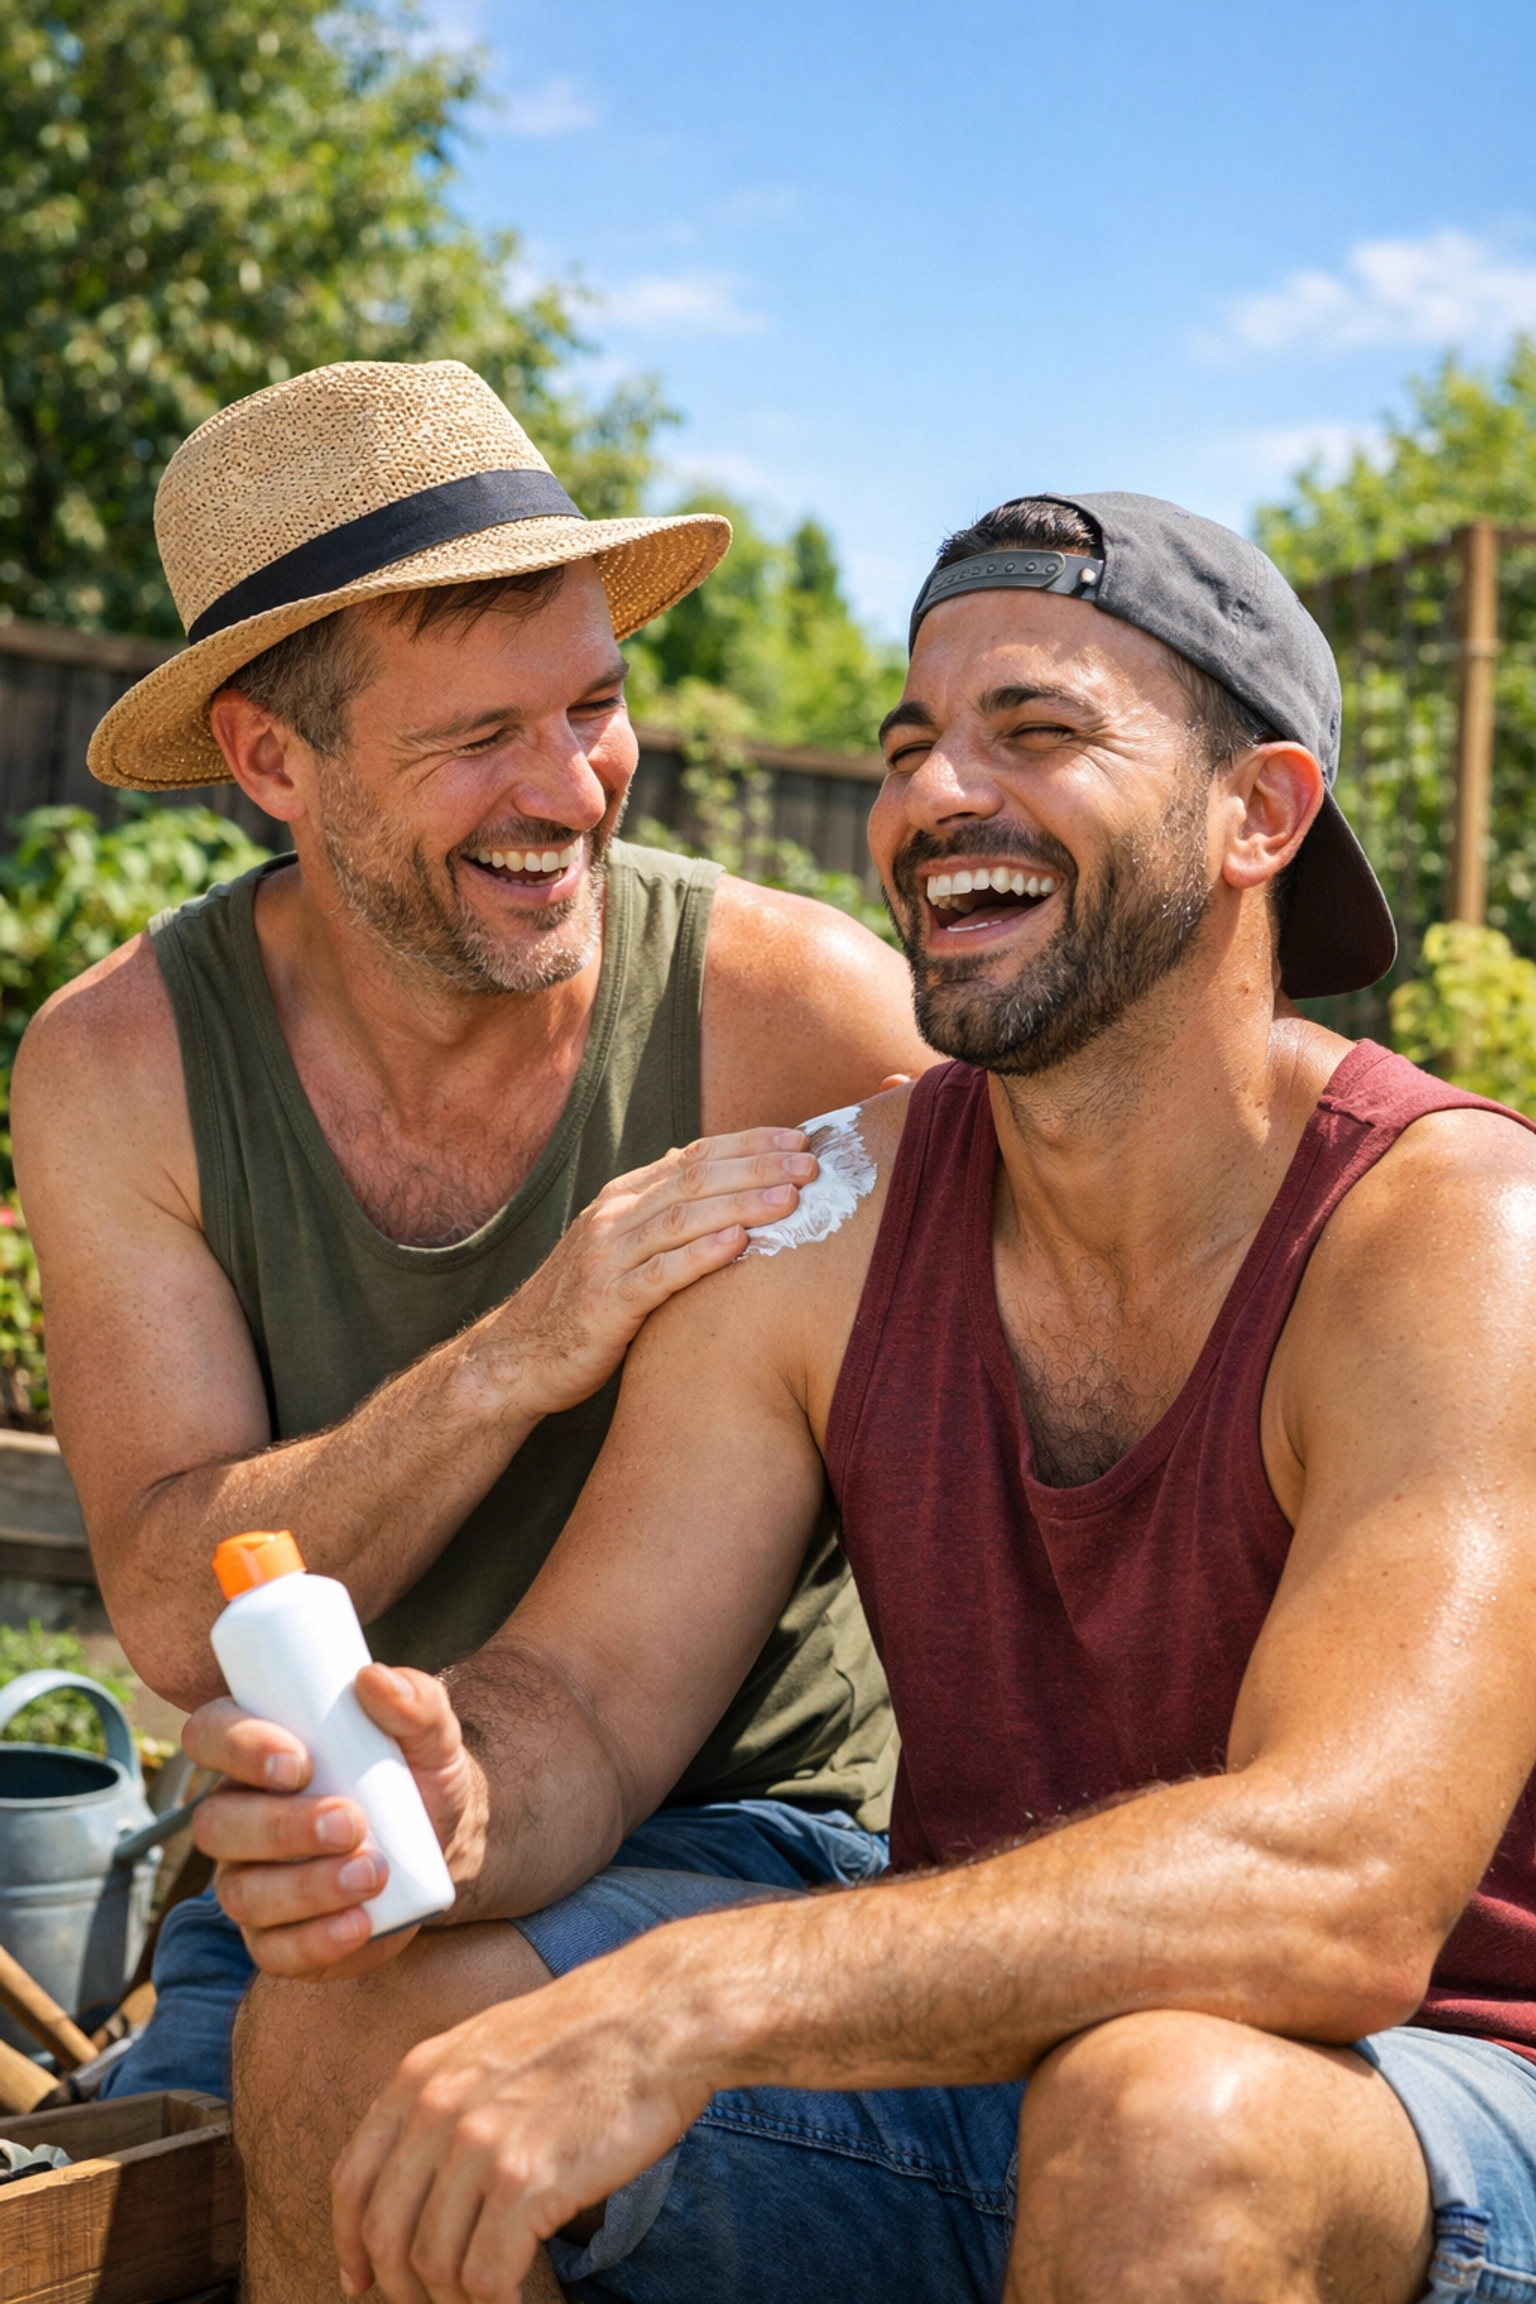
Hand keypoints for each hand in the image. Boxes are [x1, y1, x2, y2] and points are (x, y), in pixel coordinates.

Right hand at [188, 1666, 484, 1980]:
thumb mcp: (430, 1732)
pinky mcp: (277, 1937)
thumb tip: (375, 1679)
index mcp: (255, 1750)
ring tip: (373, 1872)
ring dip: (306, 1887)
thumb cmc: (415, 1771)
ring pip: (242, 1892)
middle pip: (216, 1824)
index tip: (300, 1762)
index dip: (238, 1747)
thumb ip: (416, 1700)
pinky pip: (273, 1951)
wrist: (443, 1841)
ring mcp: (250, 1880)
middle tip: (351, 1822)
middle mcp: (236, 1816)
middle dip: (281, 1827)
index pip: (209, 1735)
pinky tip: (361, 1924)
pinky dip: (317, 1942)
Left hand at [332, 1946, 711, 2303]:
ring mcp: (480, 2144)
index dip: (350, 2241)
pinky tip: (515, 2300)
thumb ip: (447, 2095)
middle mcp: (437, 2107)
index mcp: (421, 2072)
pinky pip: (486, 2277)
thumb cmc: (592, 2030)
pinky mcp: (527, 2182)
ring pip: (433, 2264)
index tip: (362, 2279)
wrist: (662, 2014)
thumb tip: (423, 2170)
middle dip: (403, 2285)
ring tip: (484, 2302)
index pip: (353, 2177)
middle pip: (386, 2232)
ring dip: (456, 2300)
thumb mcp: (492, 2042)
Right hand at [494, 1128, 816, 1416]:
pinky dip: (701, 1256)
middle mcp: (613, 1219)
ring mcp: (608, 1260)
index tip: (800, 1141)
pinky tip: (740, 1244)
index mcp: (622, 1199)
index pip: (694, 1156)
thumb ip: (656, 1207)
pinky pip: (660, 1275)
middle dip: (757, 1167)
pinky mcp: (607, 1305)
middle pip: (695, 1179)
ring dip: (740, 1204)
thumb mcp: (617, 1244)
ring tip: (790, 1199)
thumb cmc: (582, 1302)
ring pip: (682, 1219)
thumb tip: (693, 1163)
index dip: (749, 1144)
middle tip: (812, 1165)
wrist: (516, 1357)